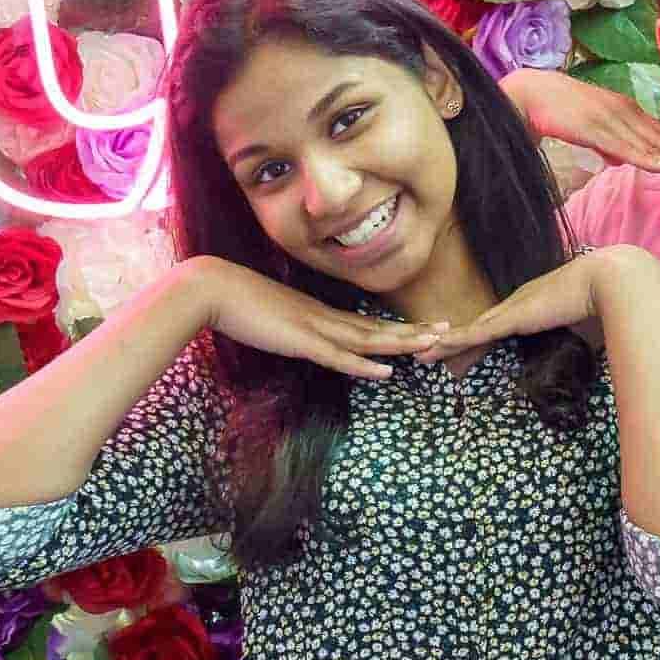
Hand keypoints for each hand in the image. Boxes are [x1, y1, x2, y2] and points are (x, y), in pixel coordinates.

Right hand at [183, 258, 423, 380]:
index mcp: (317, 313)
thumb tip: (294, 333)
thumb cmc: (235, 303)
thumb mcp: (270, 317)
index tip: (420, 329)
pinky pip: (338, 356)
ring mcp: (314, 328)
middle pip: (376, 328)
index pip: (363, 323)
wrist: (212, 288)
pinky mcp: (301, 341)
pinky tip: (386, 370)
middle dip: (412, 332)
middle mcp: (323, 318)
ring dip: (401, 343)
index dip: (393, 328)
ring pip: (367, 339)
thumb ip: (288, 326)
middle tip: (447, 331)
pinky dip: (363, 364)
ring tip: (432, 345)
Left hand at [409, 250, 628, 359]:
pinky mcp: (513, 317)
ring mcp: (514, 308)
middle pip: (479, 326)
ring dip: (444, 343)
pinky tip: (436, 347)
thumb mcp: (590, 327)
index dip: (481, 336)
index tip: (466, 346)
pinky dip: (455, 341)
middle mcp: (519, 303)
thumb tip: (596, 352)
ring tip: (418, 353)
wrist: (610, 282)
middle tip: (427, 349)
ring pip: (470, 330)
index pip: (502, 325)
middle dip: (453, 339)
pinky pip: (477, 333)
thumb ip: (583, 338)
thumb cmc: (609, 304)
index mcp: (536, 305)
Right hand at [505, 69, 659, 183]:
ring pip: (652, 146)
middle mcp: (626, 115)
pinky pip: (624, 147)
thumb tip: (618, 161)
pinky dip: (646, 157)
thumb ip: (606, 145)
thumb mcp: (589, 130)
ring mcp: (612, 121)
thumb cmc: (557, 111)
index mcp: (626, 114)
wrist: (529, 95)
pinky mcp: (595, 128)